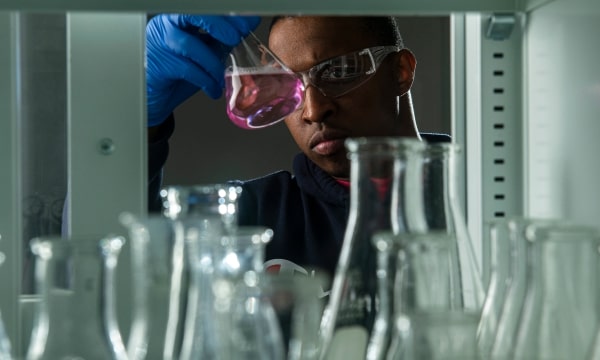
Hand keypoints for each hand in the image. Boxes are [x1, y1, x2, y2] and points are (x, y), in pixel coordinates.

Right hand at [146, 14, 260, 126]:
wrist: (158, 98)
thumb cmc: (179, 73)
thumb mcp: (204, 53)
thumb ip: (222, 40)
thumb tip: (248, 25)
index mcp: (179, 19)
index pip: (203, 9)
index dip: (226, 14)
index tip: (246, 21)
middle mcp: (167, 26)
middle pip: (192, 15)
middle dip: (218, 25)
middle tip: (235, 38)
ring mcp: (160, 44)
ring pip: (190, 45)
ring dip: (213, 63)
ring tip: (221, 77)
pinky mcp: (158, 65)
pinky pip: (187, 70)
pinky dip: (205, 81)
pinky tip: (213, 89)